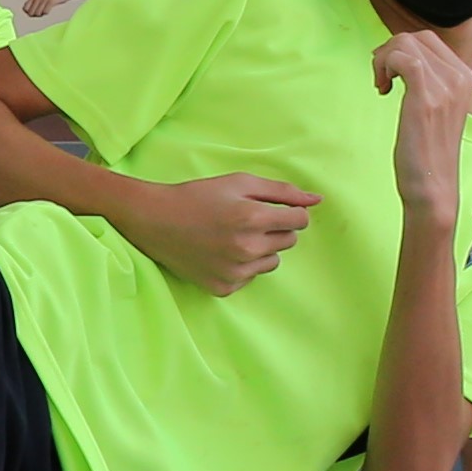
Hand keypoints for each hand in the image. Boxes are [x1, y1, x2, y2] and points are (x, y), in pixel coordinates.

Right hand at [122, 170, 320, 295]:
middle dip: (275, 229)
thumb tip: (317, 200)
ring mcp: (235, 272)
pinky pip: (250, 278)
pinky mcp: (223, 287)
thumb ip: (281, 191)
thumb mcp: (239, 182)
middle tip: (246, 221)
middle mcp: (247, 248)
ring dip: (261, 249)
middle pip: (289, 241)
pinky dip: (241, 266)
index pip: (300, 221)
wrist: (154, 220)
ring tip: (232, 237)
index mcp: (253, 218)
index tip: (270, 209)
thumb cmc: (198, 196)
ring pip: (272, 261)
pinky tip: (219, 253)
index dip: (289, 212)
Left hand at [373, 28, 471, 227]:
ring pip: (406, 44)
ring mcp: (446, 88)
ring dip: (384, 59)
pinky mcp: (426, 99)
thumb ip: (430, 81)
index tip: (390, 73)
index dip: (401, 49)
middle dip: (390, 51)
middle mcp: (461, 78)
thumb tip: (402, 57)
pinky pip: (403, 59)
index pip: (429, 40)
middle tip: (382, 77)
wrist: (433, 184)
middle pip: (417, 38)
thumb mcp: (437, 107)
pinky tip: (383, 89)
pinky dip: (385, 66)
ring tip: (382, 84)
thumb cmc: (428, 149)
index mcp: (466, 78)